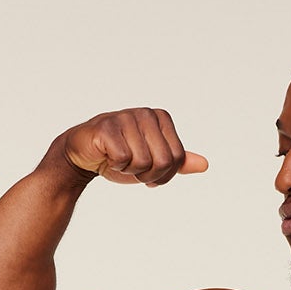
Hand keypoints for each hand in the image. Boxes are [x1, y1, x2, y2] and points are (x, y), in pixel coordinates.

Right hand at [57, 108, 207, 185]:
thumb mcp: (154, 161)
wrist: (86, 155)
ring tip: (119, 159)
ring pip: (143, 162)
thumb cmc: (121, 156)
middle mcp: (146, 114)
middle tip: (132, 168)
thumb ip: (178, 162)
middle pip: (164, 162)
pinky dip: (115, 165)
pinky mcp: (107, 127)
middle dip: (148, 175)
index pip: (177, 159)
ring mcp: (126, 118)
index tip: (147, 170)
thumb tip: (205, 165)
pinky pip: (123, 159)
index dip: (163, 175)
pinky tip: (107, 156)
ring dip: (130, 170)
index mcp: (161, 118)